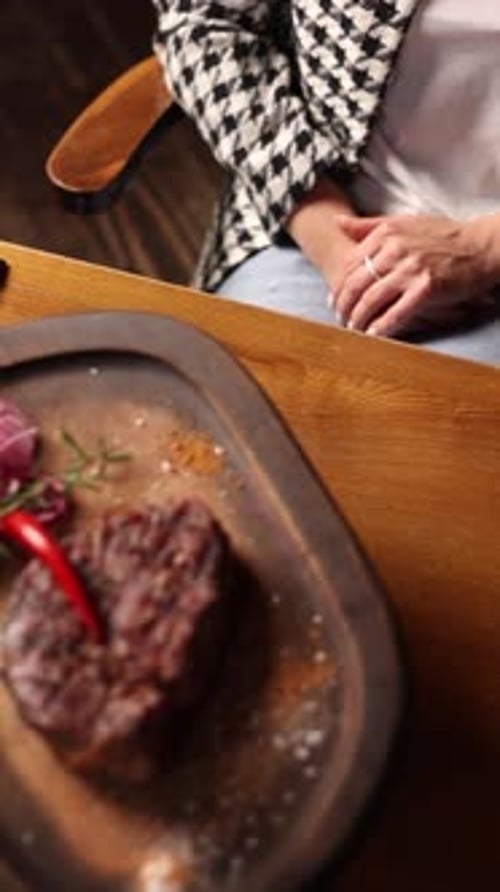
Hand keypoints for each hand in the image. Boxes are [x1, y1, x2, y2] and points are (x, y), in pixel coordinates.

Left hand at [332, 214, 499, 336]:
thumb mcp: (404, 221)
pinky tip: (373, 336)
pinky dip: (381, 327)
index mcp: (387, 233)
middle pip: (356, 283)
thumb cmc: (444, 235)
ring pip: (371, 299)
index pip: (350, 263)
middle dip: (343, 305)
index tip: (334, 300)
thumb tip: (337, 222)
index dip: (339, 285)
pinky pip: (396, 313)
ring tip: (353, 329)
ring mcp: (411, 269)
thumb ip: (369, 225)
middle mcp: (396, 249)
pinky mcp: (426, 288)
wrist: (482, 245)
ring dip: (358, 319)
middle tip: (340, 319)